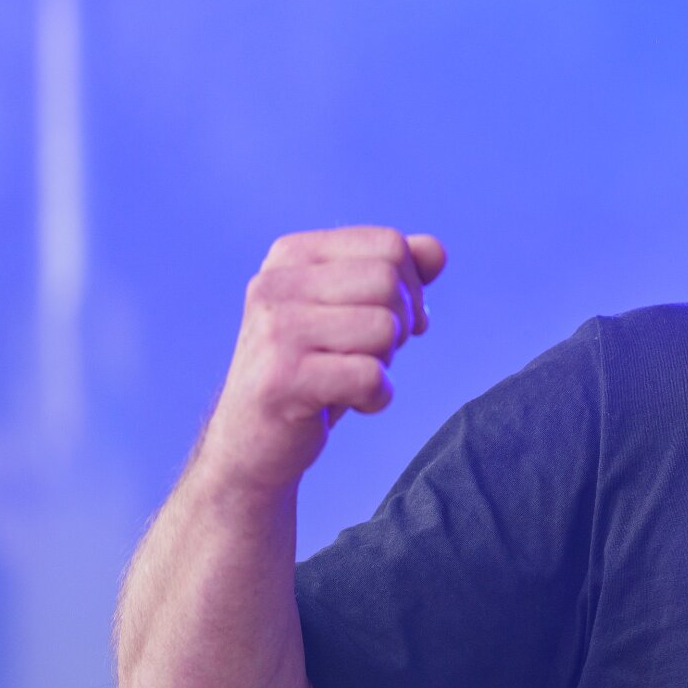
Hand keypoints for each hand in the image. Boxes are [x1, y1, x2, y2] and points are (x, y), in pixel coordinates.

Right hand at [202, 226, 446, 491]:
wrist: (252, 443)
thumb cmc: (313, 371)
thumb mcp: (353, 311)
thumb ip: (395, 273)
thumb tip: (436, 251)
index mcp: (291, 255)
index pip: (388, 244)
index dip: (410, 287)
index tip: (388, 319)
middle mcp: (275, 284)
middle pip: (389, 281)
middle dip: (400, 324)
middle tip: (370, 353)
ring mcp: (275, 331)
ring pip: (385, 327)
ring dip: (384, 361)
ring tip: (350, 376)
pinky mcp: (283, 379)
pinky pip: (372, 376)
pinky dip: (377, 397)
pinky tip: (348, 402)